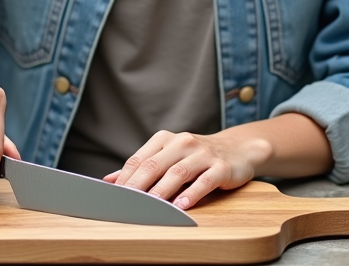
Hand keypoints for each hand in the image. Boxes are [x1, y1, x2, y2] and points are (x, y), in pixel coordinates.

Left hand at [104, 128, 268, 209]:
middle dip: (137, 187)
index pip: (139, 159)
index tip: (113, 197)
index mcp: (166, 139)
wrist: (238, 149)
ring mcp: (203, 154)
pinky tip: (182, 206)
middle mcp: (183, 143)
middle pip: (154, 165)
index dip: (125, 179)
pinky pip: (204, 181)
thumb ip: (142, 167)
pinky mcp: (221, 167)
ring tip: (150, 209)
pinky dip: (192, 194)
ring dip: (161, 193)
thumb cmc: (197, 157)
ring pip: (177, 173)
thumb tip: (110, 180)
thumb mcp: (169, 156)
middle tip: (125, 205)